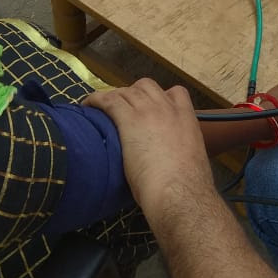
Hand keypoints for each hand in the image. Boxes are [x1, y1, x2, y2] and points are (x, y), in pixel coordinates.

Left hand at [84, 79, 210, 210]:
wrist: (178, 192)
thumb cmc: (186, 187)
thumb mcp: (190, 160)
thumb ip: (179, 150)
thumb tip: (170, 159)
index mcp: (187, 119)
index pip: (175, 93)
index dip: (160, 97)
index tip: (150, 107)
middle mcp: (168, 109)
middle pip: (146, 86)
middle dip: (132, 93)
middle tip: (122, 109)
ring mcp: (148, 111)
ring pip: (126, 91)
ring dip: (113, 96)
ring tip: (100, 108)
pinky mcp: (129, 119)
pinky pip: (109, 100)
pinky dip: (96, 100)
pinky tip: (87, 106)